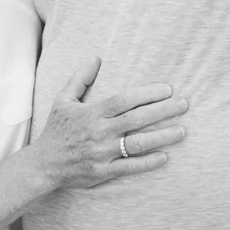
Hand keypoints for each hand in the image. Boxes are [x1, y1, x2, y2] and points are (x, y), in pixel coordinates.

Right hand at [32, 57, 187, 189]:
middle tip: (184, 104)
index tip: (167, 89)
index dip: (146, 94)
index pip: (124, 100)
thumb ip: (80, 78)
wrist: (44, 164)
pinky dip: (148, 163)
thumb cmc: (56, 129)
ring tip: (182, 130)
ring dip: (162, 137)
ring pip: (138, 144)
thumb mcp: (63, 99)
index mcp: (92, 113)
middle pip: (136, 120)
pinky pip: (130, 167)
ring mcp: (103, 153)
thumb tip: (95, 58)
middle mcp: (100, 132)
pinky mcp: (104, 172)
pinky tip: (165, 157)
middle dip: (163, 111)